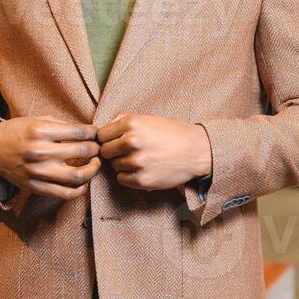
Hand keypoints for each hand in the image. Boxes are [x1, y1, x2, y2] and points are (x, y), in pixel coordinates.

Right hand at [0, 116, 101, 203]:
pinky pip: (65, 194)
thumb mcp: (38, 120)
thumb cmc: (18, 132)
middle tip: (98, 147)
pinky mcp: (36, 187)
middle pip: (82, 151)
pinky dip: (80, 190)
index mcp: (41, 131)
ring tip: (95, 163)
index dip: (94, 132)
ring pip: (78, 175)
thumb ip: (62, 126)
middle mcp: (40, 152)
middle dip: (96, 148)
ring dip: (93, 169)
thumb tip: (89, 132)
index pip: (79, 132)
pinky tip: (84, 181)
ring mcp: (38, 172)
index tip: (97, 133)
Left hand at [97, 113, 211, 191]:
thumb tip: (103, 129)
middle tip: (129, 151)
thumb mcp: (149, 118)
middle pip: (105, 151)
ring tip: (141, 159)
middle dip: (113, 152)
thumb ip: (124, 120)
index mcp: (131, 123)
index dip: (108, 139)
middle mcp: (131, 142)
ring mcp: (136, 162)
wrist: (197, 151)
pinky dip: (129, 176)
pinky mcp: (142, 180)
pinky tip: (142, 169)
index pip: (101, 135)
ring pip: (114, 165)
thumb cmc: (173, 133)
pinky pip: (122, 179)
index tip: (116, 141)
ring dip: (123, 164)